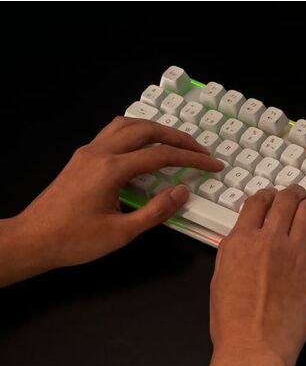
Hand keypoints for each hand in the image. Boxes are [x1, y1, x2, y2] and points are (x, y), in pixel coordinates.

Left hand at [0, 116, 223, 284]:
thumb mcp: (122, 232)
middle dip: (177, 137)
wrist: (34, 239)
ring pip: (126, 125)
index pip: (160, 155)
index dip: (191, 159)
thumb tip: (182, 192)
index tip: (213, 165)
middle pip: (145, 130)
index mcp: (110, 169)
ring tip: (176, 143)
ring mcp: (87, 152)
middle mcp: (98, 153)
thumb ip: (156, 210)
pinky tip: (145, 148)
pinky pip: (113, 133)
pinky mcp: (81, 158)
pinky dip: (136, 134)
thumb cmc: (75, 240)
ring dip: (156, 129)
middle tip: (200, 150)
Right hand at [209, 183, 305, 365]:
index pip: (256, 203)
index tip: (273, 195)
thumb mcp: (219, 279)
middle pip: (285, 201)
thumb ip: (232, 254)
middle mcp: (268, 240)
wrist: (254, 347)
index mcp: (240, 241)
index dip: (267, 195)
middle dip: (293, 193)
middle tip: (299, 193)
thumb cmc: (232, 323)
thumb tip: (241, 242)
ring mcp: (295, 253)